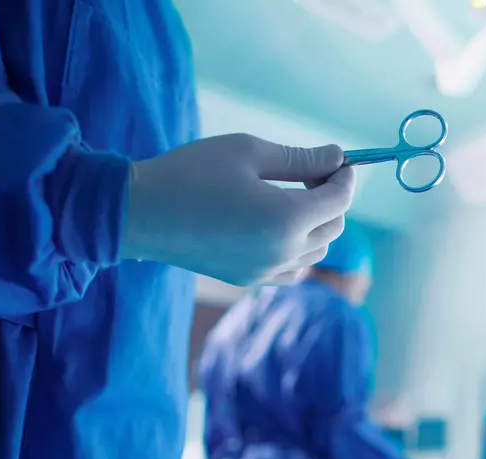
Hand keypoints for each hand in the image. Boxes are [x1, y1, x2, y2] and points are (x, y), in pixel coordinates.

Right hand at [122, 134, 355, 285]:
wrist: (140, 213)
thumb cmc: (191, 172)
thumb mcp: (248, 152)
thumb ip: (300, 158)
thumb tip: (337, 156)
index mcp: (286, 219)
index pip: (339, 200)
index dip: (345, 176)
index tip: (337, 159)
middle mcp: (282, 252)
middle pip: (333, 228)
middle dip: (333, 199)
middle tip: (311, 173)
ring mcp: (265, 271)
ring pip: (316, 251)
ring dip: (316, 224)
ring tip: (292, 197)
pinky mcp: (248, 279)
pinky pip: (293, 269)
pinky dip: (298, 248)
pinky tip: (276, 225)